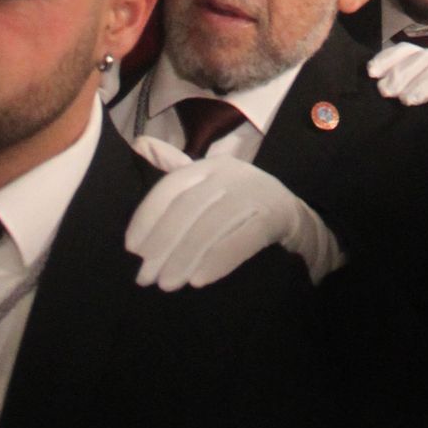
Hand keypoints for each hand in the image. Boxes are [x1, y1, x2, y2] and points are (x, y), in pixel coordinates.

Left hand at [125, 142, 345, 288]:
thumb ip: (174, 167)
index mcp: (210, 165)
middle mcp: (231, 172)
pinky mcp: (276, 214)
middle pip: (188, 208)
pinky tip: (200, 280)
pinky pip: (244, 238)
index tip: (132, 249)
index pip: (171, 188)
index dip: (148, 217)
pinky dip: (220, 259)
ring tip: (168, 284)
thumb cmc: (240, 203)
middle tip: (146, 278)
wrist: (295, 219)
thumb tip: (138, 143)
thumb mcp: (208, 182)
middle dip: (163, 244)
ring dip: (185, 257)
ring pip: (212, 224)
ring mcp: (255, 191)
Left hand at [368, 40, 427, 113]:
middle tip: (388, 92)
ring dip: (426, 82)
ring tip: (409, 100)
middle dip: (403, 73)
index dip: (388, 58)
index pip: (406, 51)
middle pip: (424, 59)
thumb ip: (398, 92)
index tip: (371, 73)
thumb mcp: (415, 102)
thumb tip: (375, 87)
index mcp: (427, 64)